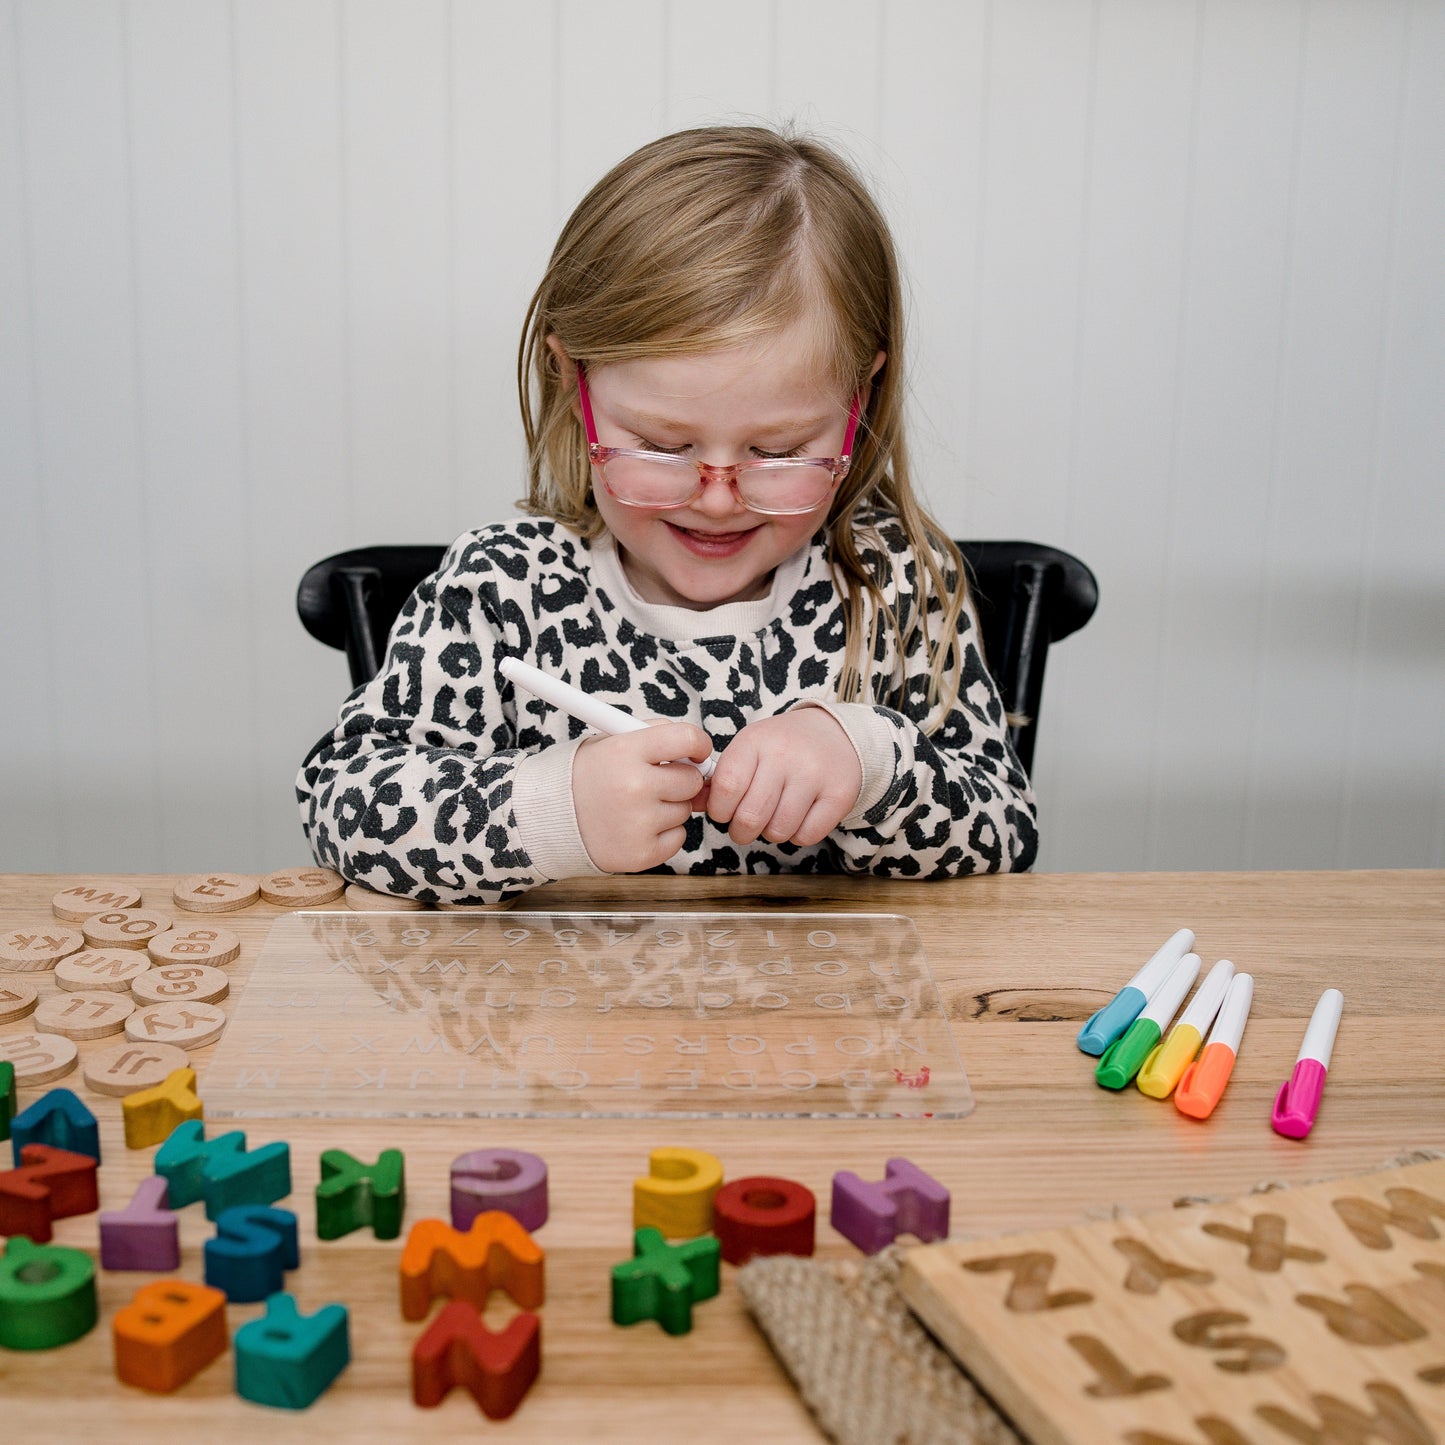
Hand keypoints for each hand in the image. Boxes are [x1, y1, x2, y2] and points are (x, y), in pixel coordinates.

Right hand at [572, 724, 712, 873]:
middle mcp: (634, 786)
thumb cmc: (586, 776)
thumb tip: (698, 752)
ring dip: (668, 808)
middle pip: (691, 780)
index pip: (686, 738)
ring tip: (634, 807)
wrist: (547, 818)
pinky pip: (678, 838)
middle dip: (679, 780)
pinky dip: (663, 834)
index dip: (699, 745)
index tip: (696, 753)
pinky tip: (635, 827)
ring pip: (685, 810)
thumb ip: (654, 736)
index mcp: (625, 750)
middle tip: (653, 783)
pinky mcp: (641, 853)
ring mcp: (638, 822)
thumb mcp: (611, 741)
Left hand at [705, 708, 861, 847]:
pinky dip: (798, 835)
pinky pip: (807, 835)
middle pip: (750, 817)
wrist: (836, 734)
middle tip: (746, 826)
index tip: (724, 811)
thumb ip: (720, 778)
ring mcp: (814, 775)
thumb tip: (692, 805)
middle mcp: (785, 755)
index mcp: (755, 741)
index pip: (727, 788)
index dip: (719, 810)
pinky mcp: (839, 794)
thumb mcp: (749, 749)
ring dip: (771, 833)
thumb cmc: (782, 747)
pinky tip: (798, 817)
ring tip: (774, 816)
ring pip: (778, 831)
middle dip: (741, 831)